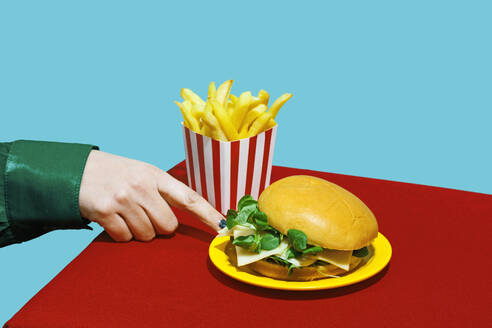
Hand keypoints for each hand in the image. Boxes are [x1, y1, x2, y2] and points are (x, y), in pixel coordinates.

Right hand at [79, 150, 223, 241]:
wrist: (76, 169)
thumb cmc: (116, 174)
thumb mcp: (142, 173)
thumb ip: (162, 191)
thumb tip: (181, 219)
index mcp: (155, 175)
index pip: (188, 197)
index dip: (208, 214)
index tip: (223, 227)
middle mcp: (141, 186)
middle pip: (168, 226)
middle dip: (159, 227)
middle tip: (143, 214)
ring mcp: (123, 199)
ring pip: (147, 235)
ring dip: (138, 231)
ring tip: (125, 213)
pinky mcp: (105, 211)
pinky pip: (125, 238)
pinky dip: (121, 234)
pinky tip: (112, 218)